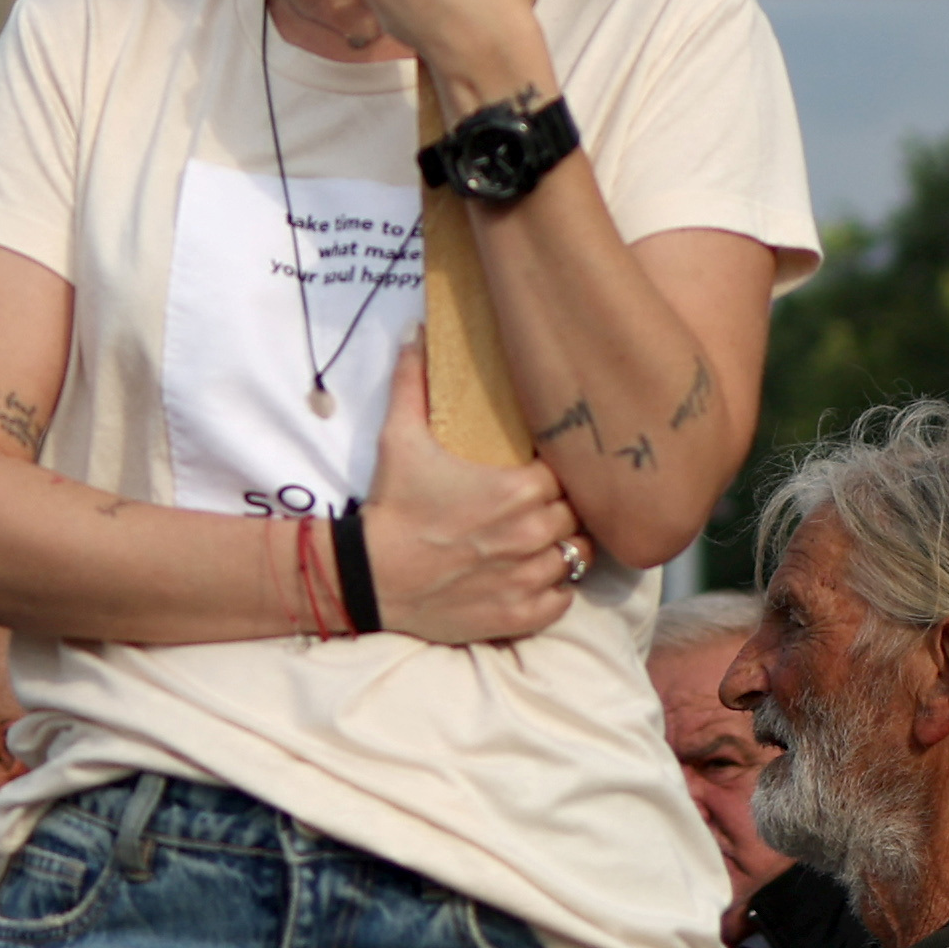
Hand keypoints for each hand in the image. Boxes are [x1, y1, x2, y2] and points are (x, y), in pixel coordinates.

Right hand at [358, 342, 593, 642]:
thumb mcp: (399, 437)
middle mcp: (533, 535)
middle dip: (563, 510)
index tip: (542, 474)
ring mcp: (529, 578)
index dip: (560, 475)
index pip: (569, 476)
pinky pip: (562, 601)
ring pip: (576, 558)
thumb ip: (414, 382)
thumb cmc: (393, 506)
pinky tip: (534, 577)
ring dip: (563, 549)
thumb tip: (418, 331)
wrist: (371, 577)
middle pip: (577, 516)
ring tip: (543, 541)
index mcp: (519, 490)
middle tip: (542, 506)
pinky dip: (554, 591)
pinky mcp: (519, 616)